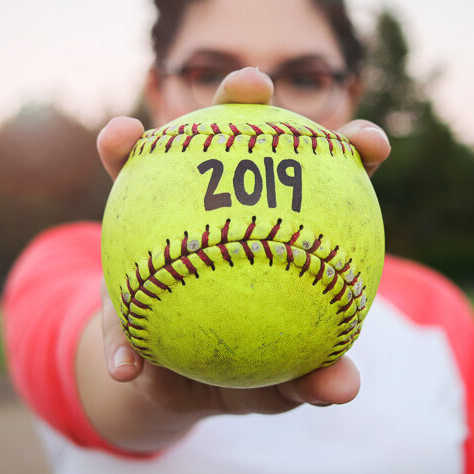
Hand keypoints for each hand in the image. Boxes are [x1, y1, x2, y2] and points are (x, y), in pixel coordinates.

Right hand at [88, 67, 385, 448]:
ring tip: (121, 134)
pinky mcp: (126, 235)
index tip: (370, 144)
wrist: (183, 380)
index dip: (351, 149)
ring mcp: (171, 209)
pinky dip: (107, 218)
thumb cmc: (249, 368)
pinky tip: (102, 199)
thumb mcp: (281, 383)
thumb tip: (344, 388)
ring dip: (137, 141)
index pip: (325, 176)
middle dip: (246, 92)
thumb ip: (309, 378)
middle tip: (250, 85)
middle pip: (239, 134)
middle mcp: (226, 197)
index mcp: (282, 221)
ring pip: (157, 161)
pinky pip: (111, 232)